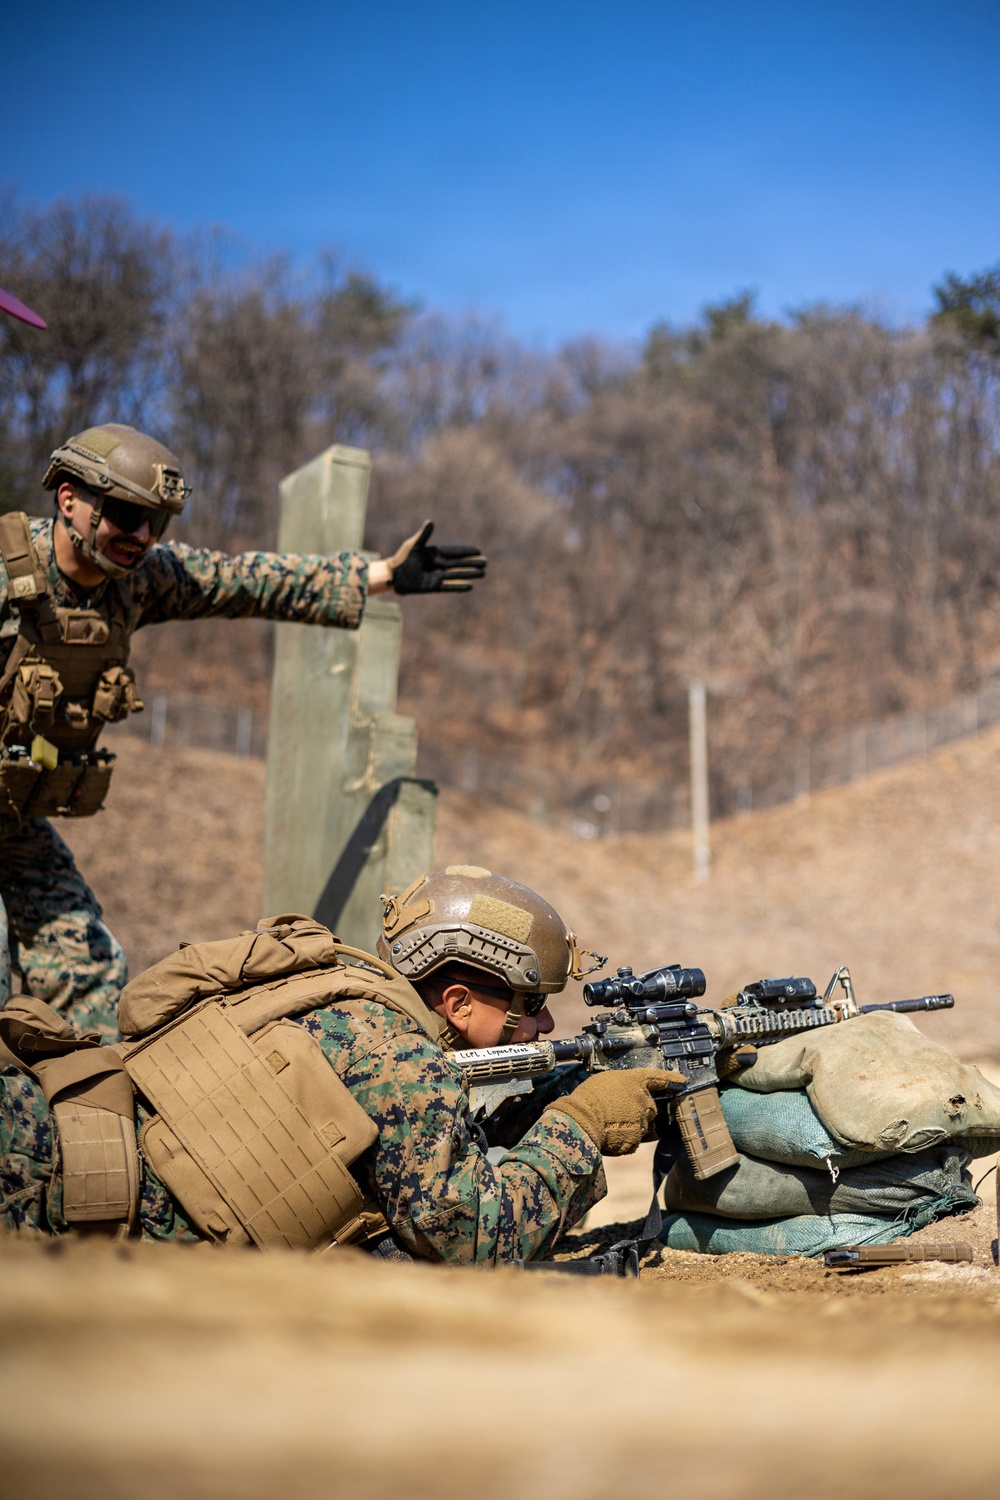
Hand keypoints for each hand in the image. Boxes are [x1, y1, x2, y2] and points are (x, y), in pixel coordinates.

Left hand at [383, 520, 486, 594]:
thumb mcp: (413, 545)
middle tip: (485, 562)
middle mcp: (439, 564)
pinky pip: (449, 587)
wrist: (394, 575)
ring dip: (469, 574)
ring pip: (457, 574)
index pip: (454, 552)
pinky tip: (470, 586)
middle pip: (459, 563)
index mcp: (435, 553)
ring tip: (482, 574)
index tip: (478, 551)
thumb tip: (431, 522)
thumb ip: (423, 535)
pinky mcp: (433, 586)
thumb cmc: (402, 558)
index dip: (465, 551)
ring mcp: (437, 576)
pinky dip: (459, 586)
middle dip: (472, 563)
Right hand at [547, 1067, 683, 1155]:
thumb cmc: (589, 1097)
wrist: (582, 1120)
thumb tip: (625, 1095)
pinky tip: (610, 1135)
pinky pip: (633, 1140)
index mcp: (635, 1081)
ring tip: (611, 1124)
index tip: (682, 1080)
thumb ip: (622, 1087)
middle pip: (650, 1107)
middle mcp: (643, 1100)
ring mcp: (642, 1121)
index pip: (658, 1078)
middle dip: (640, 1111)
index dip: (670, 1078)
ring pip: (642, 1125)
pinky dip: (624, 1139)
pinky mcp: (637, 1139)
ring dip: (632, 1126)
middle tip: (620, 1112)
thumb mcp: (605, 1081)